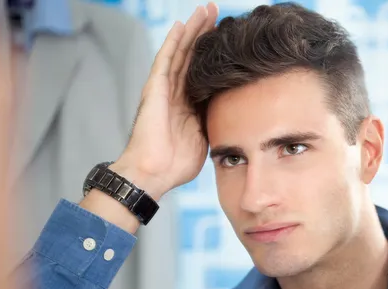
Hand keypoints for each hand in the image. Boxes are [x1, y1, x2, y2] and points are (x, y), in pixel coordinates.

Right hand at [112, 3, 218, 200]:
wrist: (155, 172)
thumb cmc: (176, 164)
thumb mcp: (204, 139)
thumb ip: (213, 123)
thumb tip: (233, 118)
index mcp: (188, 104)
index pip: (203, 71)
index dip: (215, 54)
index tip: (231, 38)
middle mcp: (176, 92)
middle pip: (192, 56)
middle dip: (205, 34)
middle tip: (218, 12)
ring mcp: (164, 89)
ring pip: (181, 52)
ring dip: (193, 30)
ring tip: (205, 10)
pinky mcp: (155, 89)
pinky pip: (166, 60)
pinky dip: (174, 42)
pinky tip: (183, 26)